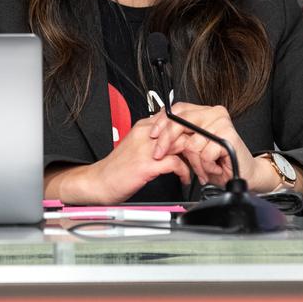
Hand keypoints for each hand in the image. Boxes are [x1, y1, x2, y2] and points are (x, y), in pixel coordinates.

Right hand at [53, 114, 191, 203]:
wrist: (98, 182)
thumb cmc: (118, 168)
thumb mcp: (137, 147)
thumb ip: (156, 141)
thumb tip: (178, 142)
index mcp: (144, 127)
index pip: (176, 119)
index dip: (192, 132)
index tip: (200, 143)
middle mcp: (147, 134)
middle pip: (183, 130)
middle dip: (198, 145)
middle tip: (205, 157)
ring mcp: (147, 149)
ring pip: (183, 145)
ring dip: (195, 160)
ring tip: (199, 170)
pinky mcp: (147, 165)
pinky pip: (176, 164)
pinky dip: (185, 172)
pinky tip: (185, 179)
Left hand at [148, 102, 279, 192]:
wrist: (244, 174)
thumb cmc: (219, 162)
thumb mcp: (193, 147)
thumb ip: (179, 137)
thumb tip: (157, 134)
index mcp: (204, 112)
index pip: (178, 109)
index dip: (162, 122)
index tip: (152, 134)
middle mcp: (214, 114)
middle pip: (180, 122)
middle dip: (166, 141)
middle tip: (160, 154)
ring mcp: (222, 123)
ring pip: (191, 144)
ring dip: (194, 163)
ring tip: (203, 168)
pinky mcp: (228, 136)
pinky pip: (204, 154)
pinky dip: (206, 167)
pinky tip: (214, 168)